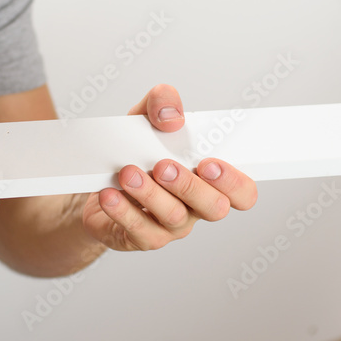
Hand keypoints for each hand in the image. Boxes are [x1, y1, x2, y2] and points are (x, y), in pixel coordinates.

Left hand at [81, 84, 257, 250]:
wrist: (97, 182)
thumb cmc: (134, 152)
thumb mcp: (144, 119)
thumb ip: (162, 103)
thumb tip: (171, 116)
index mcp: (208, 181)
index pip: (243, 193)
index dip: (234, 183)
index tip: (208, 163)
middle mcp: (195, 207)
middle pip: (213, 208)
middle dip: (190, 186)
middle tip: (163, 165)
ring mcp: (170, 226)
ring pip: (173, 217)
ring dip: (150, 193)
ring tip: (128, 173)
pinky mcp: (142, 237)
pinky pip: (138, 230)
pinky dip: (122, 210)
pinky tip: (110, 193)